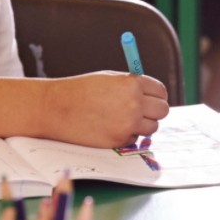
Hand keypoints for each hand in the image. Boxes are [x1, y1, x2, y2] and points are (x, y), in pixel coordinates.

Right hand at [50, 72, 168, 147]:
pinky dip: (126, 135)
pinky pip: (134, 139)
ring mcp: (128, 124)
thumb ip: (132, 86)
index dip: (156, 96)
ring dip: (141, 125)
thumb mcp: (110, 79)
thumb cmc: (81, 90)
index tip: (151, 99)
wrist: (57, 107)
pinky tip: (109, 127)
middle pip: (162, 111)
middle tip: (142, 112)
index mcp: (133, 84)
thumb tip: (152, 96)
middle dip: (154, 111)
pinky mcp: (120, 140)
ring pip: (152, 127)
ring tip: (122, 119)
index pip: (161, 92)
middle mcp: (134, 104)